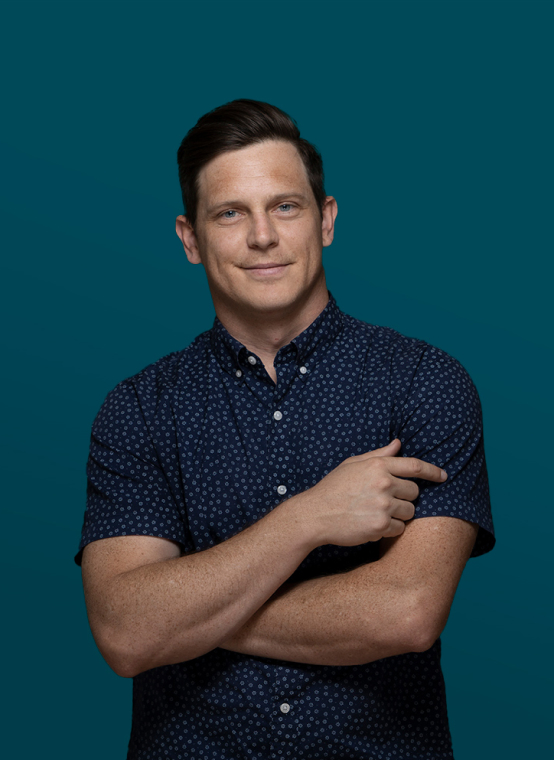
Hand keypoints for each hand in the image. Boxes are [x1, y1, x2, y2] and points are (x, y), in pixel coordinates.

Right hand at [300, 439, 446, 546]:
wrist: (315, 514)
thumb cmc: (333, 487)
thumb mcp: (352, 464)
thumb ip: (378, 455)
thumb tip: (398, 444)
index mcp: (377, 466)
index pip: (415, 466)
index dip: (433, 471)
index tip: (443, 476)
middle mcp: (383, 484)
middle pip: (415, 492)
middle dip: (405, 496)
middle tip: (385, 499)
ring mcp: (383, 505)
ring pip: (410, 511)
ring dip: (399, 513)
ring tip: (377, 512)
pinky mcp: (380, 525)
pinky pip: (399, 528)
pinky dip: (390, 528)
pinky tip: (372, 523)